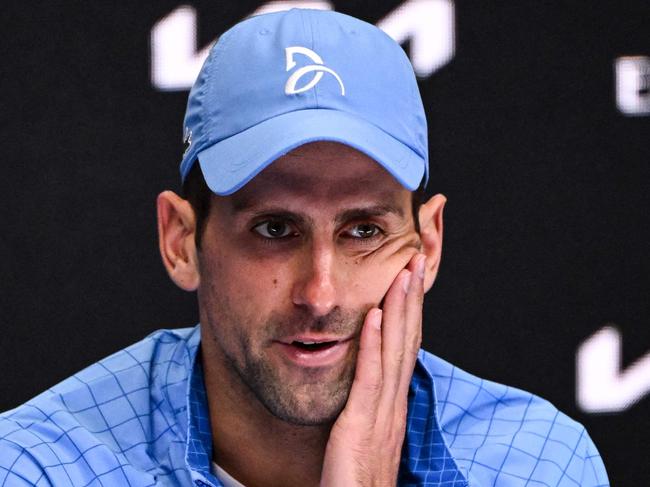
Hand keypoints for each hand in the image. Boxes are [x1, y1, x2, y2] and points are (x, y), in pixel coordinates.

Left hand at [320, 253, 425, 486]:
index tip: (411, 278)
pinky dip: (372, 344)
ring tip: (402, 273)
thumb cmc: (358, 479)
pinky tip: (373, 316)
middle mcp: (394, 403)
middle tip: (416, 258)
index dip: (411, 311)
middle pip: (407, 340)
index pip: (407, 347)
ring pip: (394, 351)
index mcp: (394, 404)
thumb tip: (369, 379)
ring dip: (398, 309)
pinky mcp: (360, 425)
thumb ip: (369, 406)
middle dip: (411, 298)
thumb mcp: (368, 435)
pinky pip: (369, 378)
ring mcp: (381, 413)